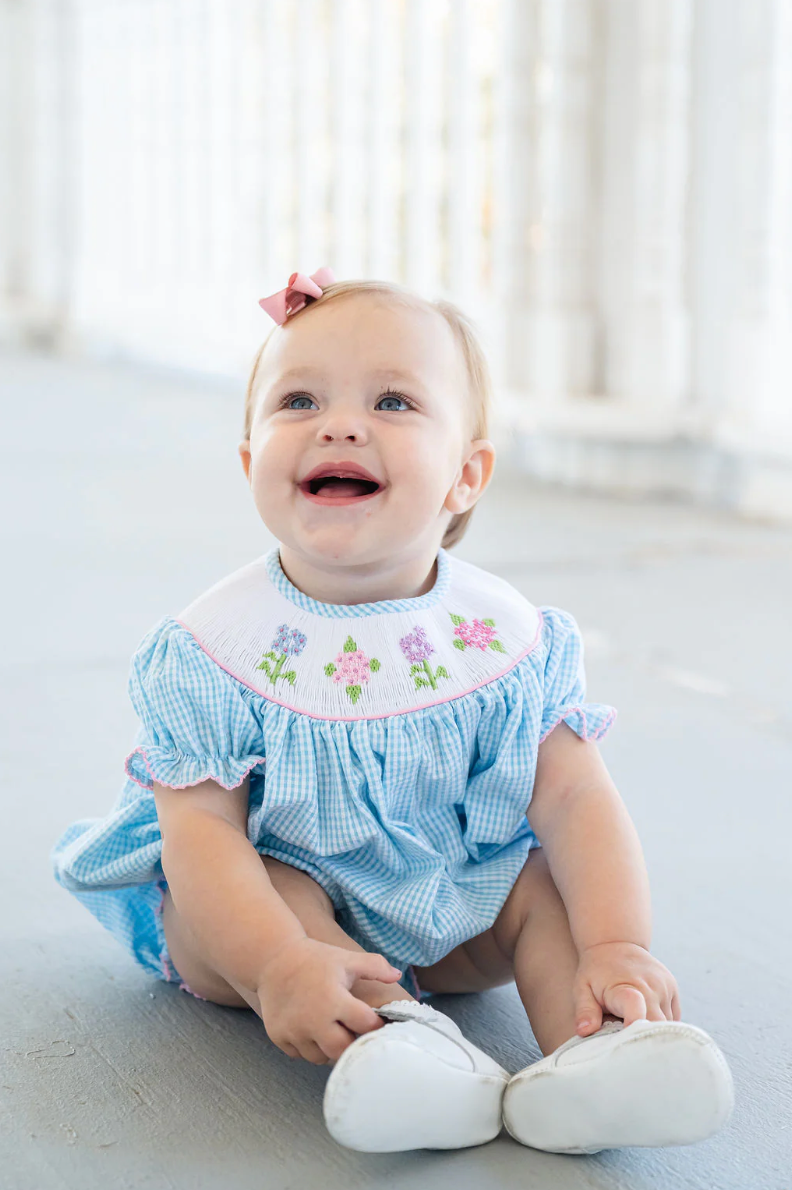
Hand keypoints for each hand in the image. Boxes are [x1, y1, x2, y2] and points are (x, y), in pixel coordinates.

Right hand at [255, 937, 402, 1064]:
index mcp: (334, 999)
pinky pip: (300, 1054)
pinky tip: (311, 1030)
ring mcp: (294, 1031)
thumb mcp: (346, 959)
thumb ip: (375, 966)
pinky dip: (308, 1047)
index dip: (374, 1023)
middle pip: (343, 1050)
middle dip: (352, 1043)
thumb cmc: (315, 959)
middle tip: (353, 1031)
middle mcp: (314, 1019)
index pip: (365, 1025)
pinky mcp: (278, 1037)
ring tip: (331, 1030)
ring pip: (321, 1057)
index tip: (374, 1021)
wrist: (273, 958)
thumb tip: (397, 975)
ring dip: (329, 1048)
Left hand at [573, 941, 681, 1036]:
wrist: (616, 943)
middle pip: (656, 1026)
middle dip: (645, 1041)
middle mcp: (650, 986)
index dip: (634, 1025)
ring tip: (633, 1026)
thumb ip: (585, 1011)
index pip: (634, 1006)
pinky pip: (673, 1018)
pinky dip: (661, 1024)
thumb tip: (584, 1031)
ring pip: (666, 1025)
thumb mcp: (582, 988)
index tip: (629, 1044)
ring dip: (653, 1031)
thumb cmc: (596, 971)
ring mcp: (664, 987)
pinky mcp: (673, 989)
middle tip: (630, 1050)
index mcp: (624, 988)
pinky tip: (645, 1018)